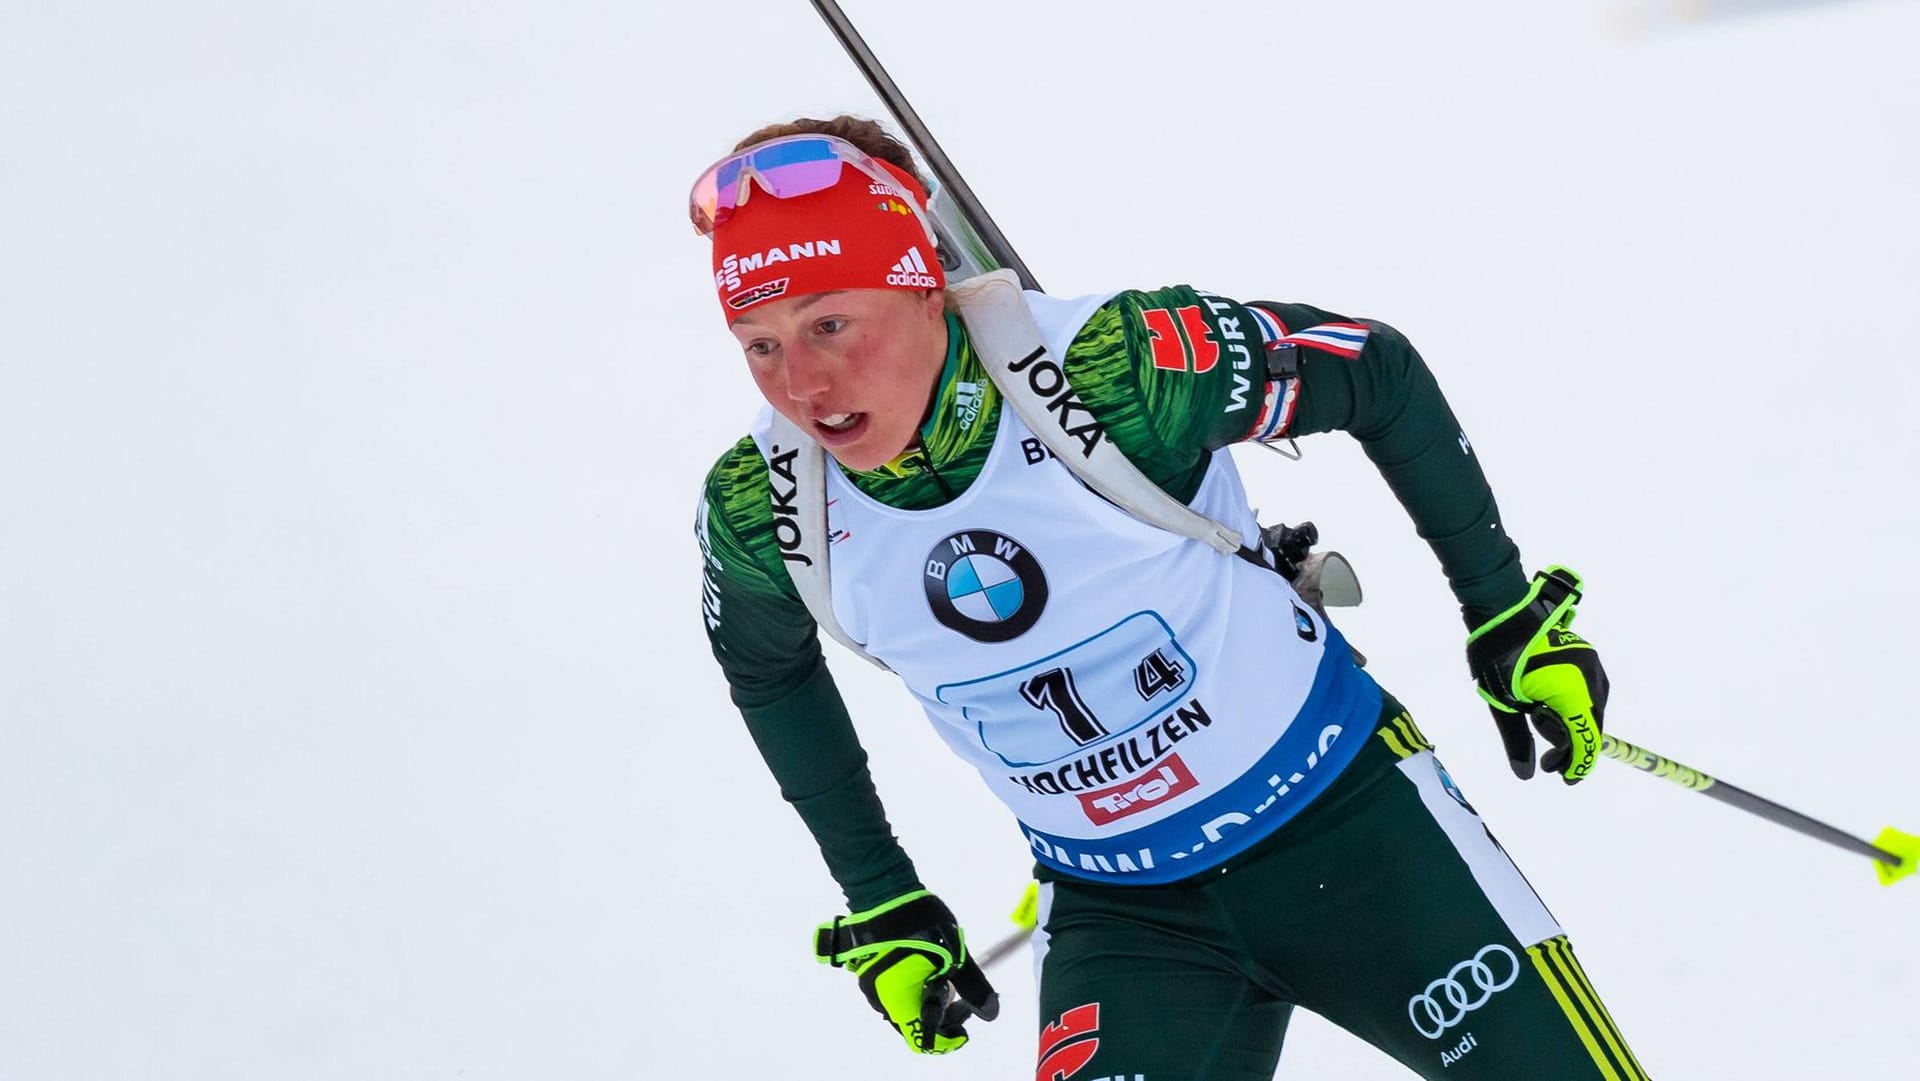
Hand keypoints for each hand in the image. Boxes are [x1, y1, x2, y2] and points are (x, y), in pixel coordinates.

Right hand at [813, 890, 998, 1053]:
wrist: (882, 887)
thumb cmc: (918, 920)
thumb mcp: (953, 954)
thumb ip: (972, 987)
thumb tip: (990, 1012)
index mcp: (897, 1000)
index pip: (923, 1040)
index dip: (948, 1039)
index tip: (967, 1023)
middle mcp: (880, 999)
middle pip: (914, 1025)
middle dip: (942, 1017)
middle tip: (962, 995)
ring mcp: (872, 983)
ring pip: (905, 1007)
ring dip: (929, 1001)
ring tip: (948, 976)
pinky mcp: (872, 967)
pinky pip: (896, 990)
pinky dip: (917, 988)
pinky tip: (932, 967)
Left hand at [1465, 566, 1609, 782]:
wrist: (1501, 610)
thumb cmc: (1497, 655)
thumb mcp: (1503, 703)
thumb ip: (1517, 740)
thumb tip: (1526, 774)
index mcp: (1572, 689)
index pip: (1585, 737)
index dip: (1578, 763)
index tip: (1565, 779)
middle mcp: (1590, 676)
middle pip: (1590, 725)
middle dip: (1569, 745)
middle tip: (1547, 761)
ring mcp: (1591, 663)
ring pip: (1588, 709)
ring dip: (1567, 724)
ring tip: (1536, 719)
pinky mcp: (1585, 656)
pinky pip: (1586, 691)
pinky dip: (1569, 706)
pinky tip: (1545, 706)